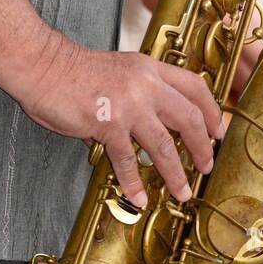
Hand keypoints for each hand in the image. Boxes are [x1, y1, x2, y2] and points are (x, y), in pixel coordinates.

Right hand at [18, 35, 224, 208]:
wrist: (44, 67)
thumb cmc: (75, 71)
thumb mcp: (119, 70)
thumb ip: (137, 93)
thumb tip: (144, 127)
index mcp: (150, 69)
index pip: (194, 87)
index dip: (211, 111)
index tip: (218, 132)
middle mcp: (145, 85)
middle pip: (188, 118)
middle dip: (202, 147)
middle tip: (206, 166)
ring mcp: (128, 105)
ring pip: (164, 145)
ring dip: (175, 173)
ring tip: (182, 191)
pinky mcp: (108, 124)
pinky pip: (127, 160)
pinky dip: (133, 182)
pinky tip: (138, 196)